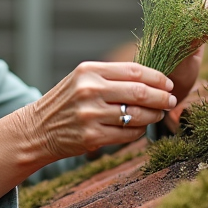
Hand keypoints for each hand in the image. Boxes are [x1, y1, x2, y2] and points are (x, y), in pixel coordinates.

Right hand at [0, 62, 174, 199]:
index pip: (134, 71)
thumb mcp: (83, 79)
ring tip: (157, 115)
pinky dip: (139, 132)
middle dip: (161, 98)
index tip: (168, 84)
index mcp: (89, 71)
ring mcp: (90, 115)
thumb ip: (112, 76)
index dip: (157, 78)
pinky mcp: (92, 137)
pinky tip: (139, 128)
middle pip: (140, 92)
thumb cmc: (67, 102)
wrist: (37, 129)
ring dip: (153, 116)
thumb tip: (153, 80)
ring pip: (137, 115)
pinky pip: (128, 134)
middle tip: (170, 101)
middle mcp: (89, 90)